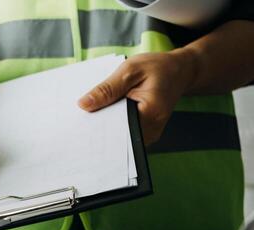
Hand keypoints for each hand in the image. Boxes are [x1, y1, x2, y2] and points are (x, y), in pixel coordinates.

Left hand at [78, 51, 196, 143]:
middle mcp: (152, 129)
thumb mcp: (130, 70)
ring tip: (86, 116)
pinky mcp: (145, 130)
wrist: (179, 71)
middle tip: (76, 122)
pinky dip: (111, 123)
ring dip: (104, 126)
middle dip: (98, 128)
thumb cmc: (157, 67)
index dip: (97, 127)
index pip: (118, 129)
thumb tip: (83, 105)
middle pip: (118, 135)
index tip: (79, 124)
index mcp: (150, 113)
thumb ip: (107, 88)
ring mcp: (149, 132)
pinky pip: (124, 131)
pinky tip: (100, 114)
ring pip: (119, 135)